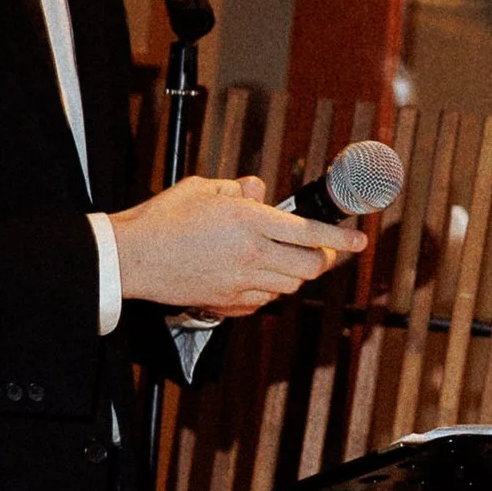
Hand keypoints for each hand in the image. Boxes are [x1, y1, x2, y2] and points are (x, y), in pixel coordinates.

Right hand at [110, 173, 361, 318]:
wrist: (132, 257)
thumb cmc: (163, 219)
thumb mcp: (203, 188)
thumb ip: (239, 188)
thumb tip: (260, 190)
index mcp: (248, 220)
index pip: (309, 233)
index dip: (341, 239)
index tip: (359, 241)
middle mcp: (250, 253)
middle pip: (309, 267)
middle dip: (323, 259)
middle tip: (321, 251)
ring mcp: (240, 282)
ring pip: (291, 286)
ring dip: (296, 274)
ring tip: (285, 259)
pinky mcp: (228, 302)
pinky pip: (266, 300)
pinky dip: (271, 290)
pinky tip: (258, 276)